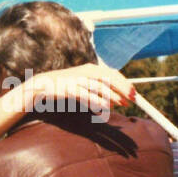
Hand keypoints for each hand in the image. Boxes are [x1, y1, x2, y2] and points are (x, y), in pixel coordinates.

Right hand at [20, 64, 135, 118]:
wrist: (43, 85)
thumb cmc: (67, 87)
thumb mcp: (85, 86)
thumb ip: (100, 90)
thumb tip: (119, 100)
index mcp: (90, 69)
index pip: (112, 74)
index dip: (124, 84)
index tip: (134, 94)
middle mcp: (86, 72)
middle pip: (108, 77)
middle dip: (122, 88)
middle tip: (132, 100)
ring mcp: (78, 79)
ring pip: (98, 86)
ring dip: (111, 96)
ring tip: (120, 104)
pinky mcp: (69, 88)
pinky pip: (86, 94)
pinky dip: (97, 101)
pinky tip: (105, 107)